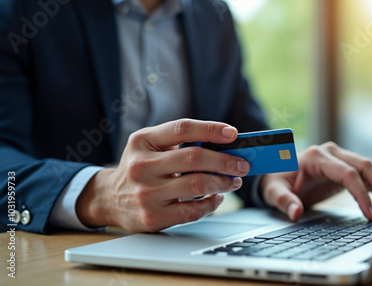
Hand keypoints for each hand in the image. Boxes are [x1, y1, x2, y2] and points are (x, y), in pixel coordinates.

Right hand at [76, 119, 249, 231]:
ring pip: (197, 185)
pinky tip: (216, 197)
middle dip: (225, 161)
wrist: (108, 198)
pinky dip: (211, 204)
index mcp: (143, 141)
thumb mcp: (149, 146)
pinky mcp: (152, 217)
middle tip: (242, 164)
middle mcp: (142, 166)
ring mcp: (146, 193)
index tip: (233, 134)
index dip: (211, 129)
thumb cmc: (139, 167)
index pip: (182, 129)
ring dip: (222, 183)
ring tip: (233, 181)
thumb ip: (179, 142)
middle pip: (194, 158)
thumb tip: (224, 145)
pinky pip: (192, 211)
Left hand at [260, 142, 371, 220]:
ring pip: (370, 168)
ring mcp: (340, 157)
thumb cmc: (275, 182)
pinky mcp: (345, 166)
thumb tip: (296, 213)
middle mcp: (331, 152)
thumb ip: (284, 201)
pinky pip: (367, 173)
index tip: (370, 214)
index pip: (347, 173)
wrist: (276, 175)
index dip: (361, 194)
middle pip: (365, 167)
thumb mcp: (273, 192)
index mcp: (316, 156)